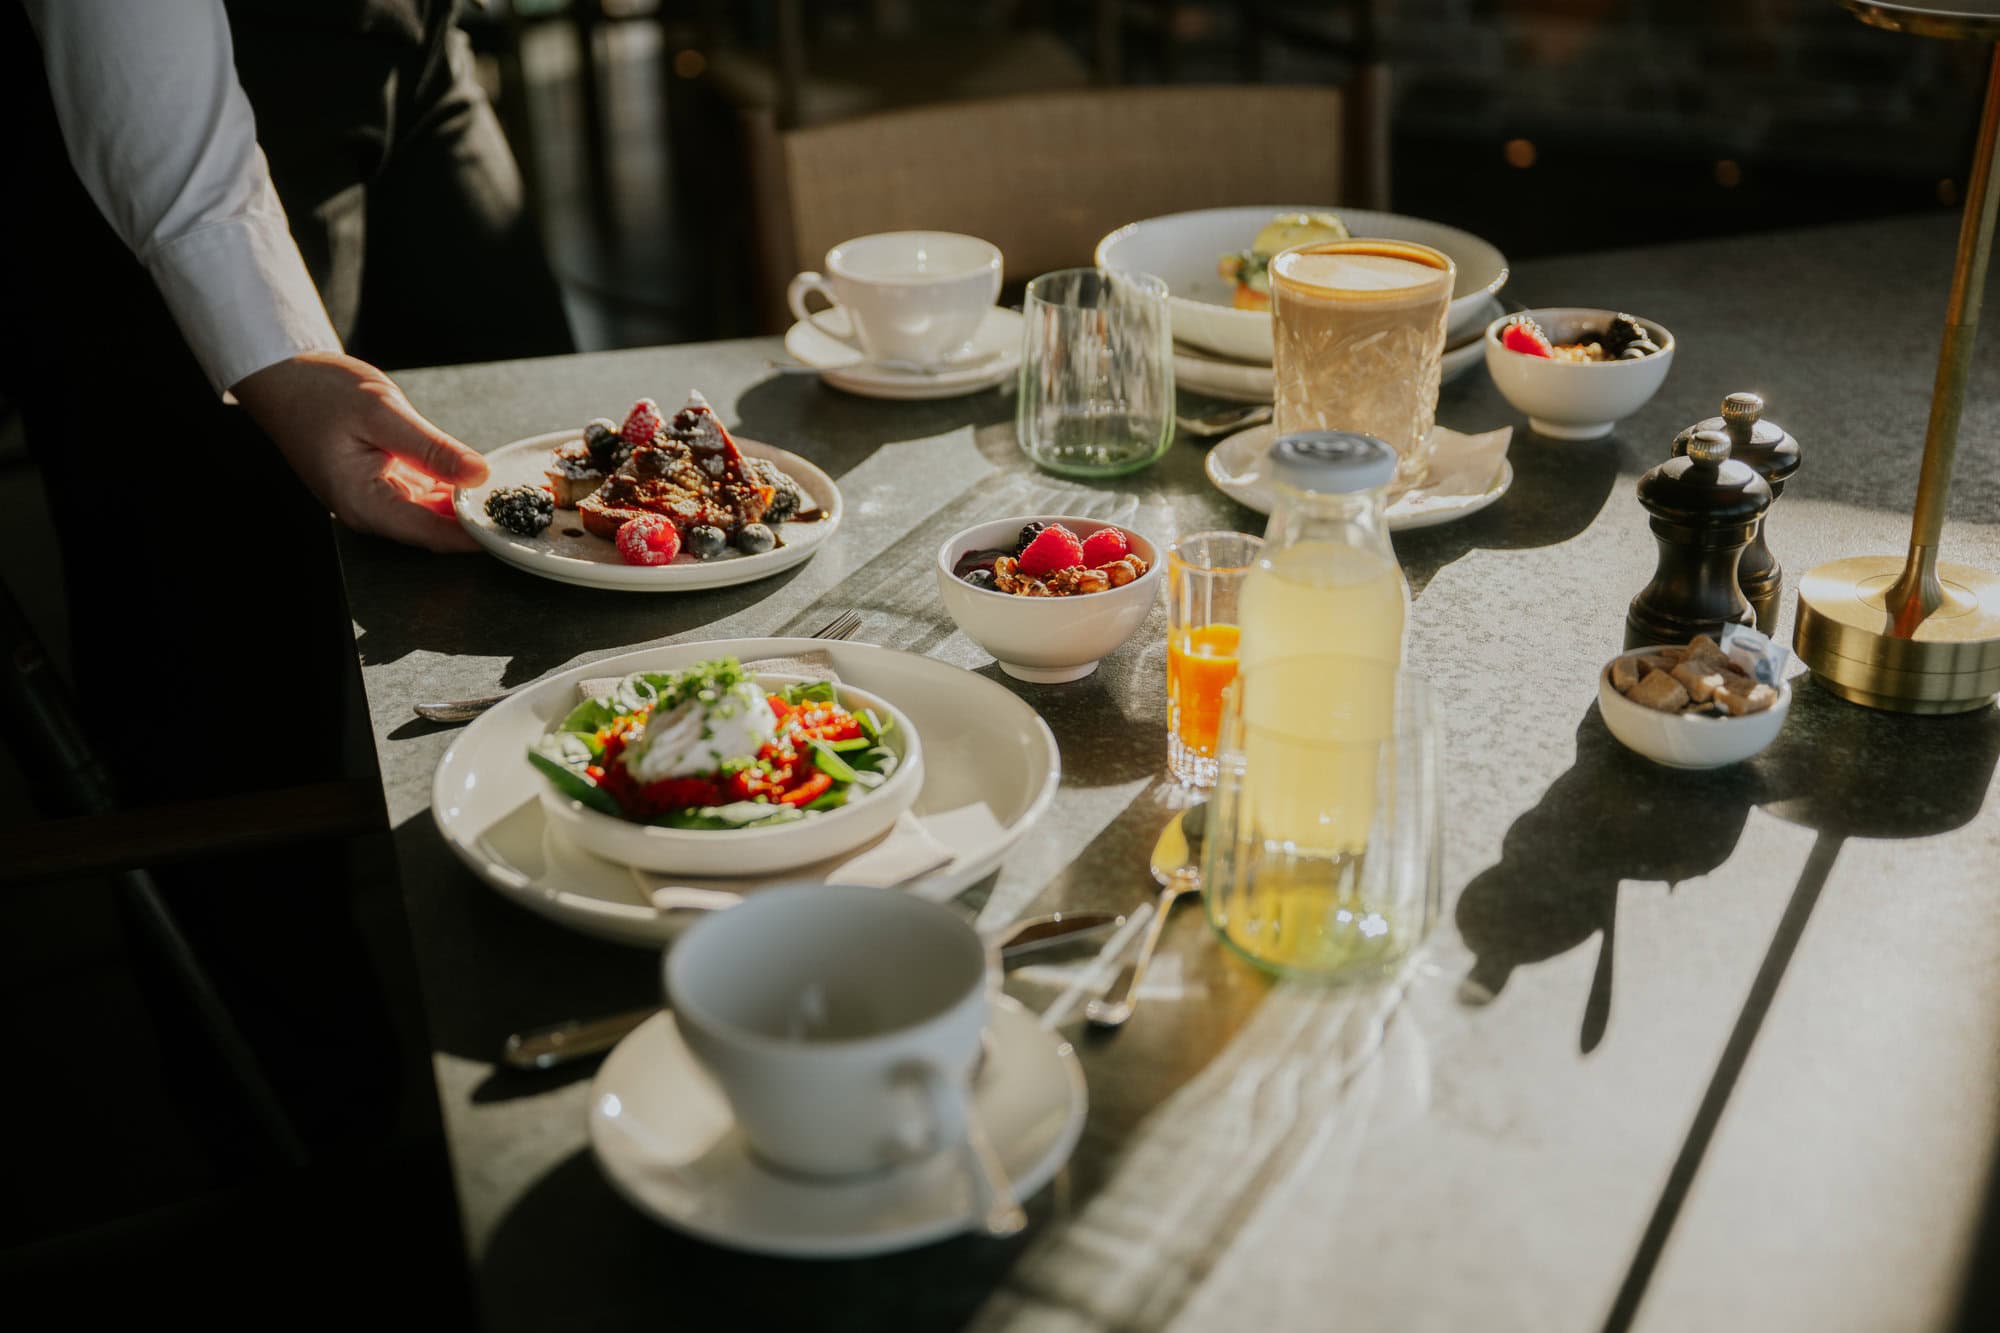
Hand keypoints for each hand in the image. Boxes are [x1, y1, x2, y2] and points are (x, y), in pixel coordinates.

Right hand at [233, 351, 489, 551]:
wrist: (283, 378)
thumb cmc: (319, 392)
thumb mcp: (382, 411)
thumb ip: (432, 448)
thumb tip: (478, 474)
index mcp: (363, 502)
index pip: (432, 535)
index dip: (476, 535)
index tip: (514, 530)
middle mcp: (369, 511)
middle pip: (435, 532)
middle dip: (477, 523)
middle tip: (523, 511)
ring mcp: (375, 501)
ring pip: (433, 516)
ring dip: (467, 508)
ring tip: (510, 497)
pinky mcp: (381, 486)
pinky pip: (424, 499)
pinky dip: (451, 492)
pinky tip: (477, 481)